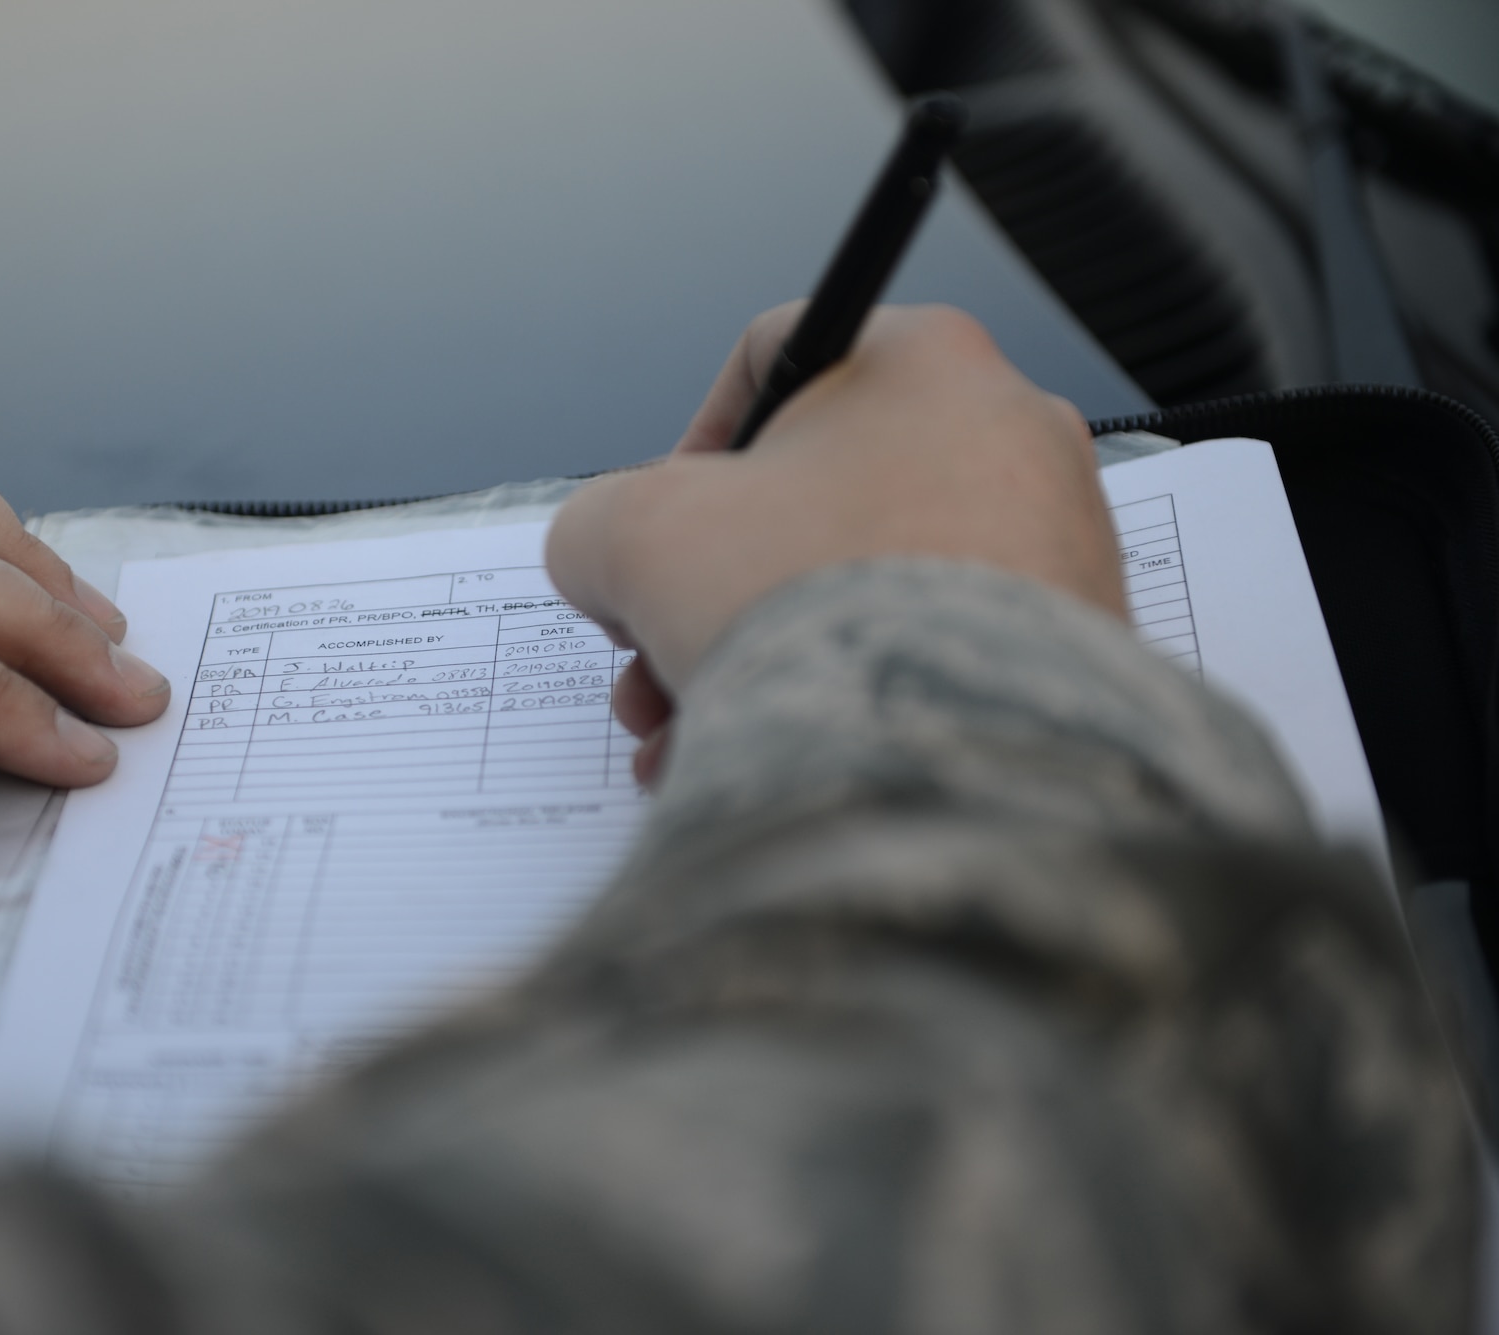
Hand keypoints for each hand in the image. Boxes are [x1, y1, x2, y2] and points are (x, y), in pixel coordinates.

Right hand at [546, 304, 1122, 785]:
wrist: (948, 754)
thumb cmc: (809, 609)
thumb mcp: (634, 536)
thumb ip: (598, 520)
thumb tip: (609, 557)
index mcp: (922, 360)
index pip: (774, 360)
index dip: (686, 448)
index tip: (656, 529)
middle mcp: (1010, 432)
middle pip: (814, 497)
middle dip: (713, 585)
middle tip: (656, 654)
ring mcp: (1055, 542)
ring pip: (867, 584)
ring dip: (765, 650)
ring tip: (700, 731)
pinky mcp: (1074, 644)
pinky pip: (930, 651)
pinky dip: (853, 692)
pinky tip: (783, 753)